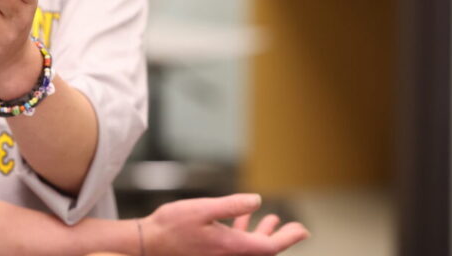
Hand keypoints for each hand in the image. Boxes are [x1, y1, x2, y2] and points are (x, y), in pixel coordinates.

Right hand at [140, 194, 309, 255]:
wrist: (148, 244)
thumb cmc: (171, 226)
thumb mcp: (202, 209)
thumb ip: (231, 205)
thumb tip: (257, 201)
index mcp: (230, 247)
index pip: (268, 247)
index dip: (288, 238)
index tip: (303, 230)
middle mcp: (228, 255)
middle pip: (263, 250)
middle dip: (281, 237)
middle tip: (297, 229)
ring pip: (250, 248)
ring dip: (263, 234)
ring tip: (275, 221)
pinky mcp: (212, 252)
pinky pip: (236, 245)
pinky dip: (245, 232)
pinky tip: (244, 220)